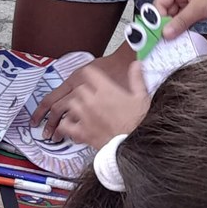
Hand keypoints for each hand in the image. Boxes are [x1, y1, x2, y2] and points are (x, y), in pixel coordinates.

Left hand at [31, 60, 148, 148]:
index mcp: (106, 90)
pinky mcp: (82, 132)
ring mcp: (85, 116)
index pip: (89, 73)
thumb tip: (136, 63)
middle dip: (79, 92)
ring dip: (70, 108)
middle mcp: (92, 101)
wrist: (138, 144)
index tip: (89, 77)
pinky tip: (67, 126)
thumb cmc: (139, 121)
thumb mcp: (141, 97)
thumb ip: (136, 78)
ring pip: (68, 105)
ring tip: (73, 112)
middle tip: (83, 97)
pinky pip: (66, 126)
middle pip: (77, 89)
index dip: (89, 74)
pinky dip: (65, 126)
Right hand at [155, 0, 206, 39]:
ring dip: (174, 29)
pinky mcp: (197, 11)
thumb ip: (181, 21)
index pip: (159, 3)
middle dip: (164, 25)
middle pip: (165, 12)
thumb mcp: (200, 7)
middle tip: (162, 40)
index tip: (156, 33)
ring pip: (175, 18)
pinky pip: (184, 21)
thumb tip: (166, 33)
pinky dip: (182, 29)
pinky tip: (180, 37)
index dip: (156, 18)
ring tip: (171, 41)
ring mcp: (189, 3)